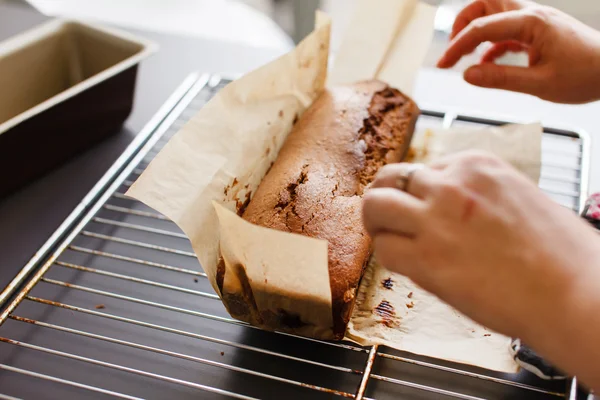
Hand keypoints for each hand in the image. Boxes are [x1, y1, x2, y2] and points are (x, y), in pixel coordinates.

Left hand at [362, 151, 599, 388]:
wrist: (576, 293)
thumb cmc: (561, 254)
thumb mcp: (519, 197)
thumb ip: (477, 194)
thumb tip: (448, 207)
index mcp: (477, 164)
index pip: (424, 168)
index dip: (417, 191)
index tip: (422, 209)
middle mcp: (451, 184)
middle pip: (390, 177)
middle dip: (384, 196)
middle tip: (386, 216)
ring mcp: (435, 220)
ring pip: (375, 207)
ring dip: (376, 222)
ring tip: (386, 236)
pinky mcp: (426, 260)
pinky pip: (384, 250)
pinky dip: (388, 256)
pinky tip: (406, 266)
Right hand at [437, 0, 599, 103]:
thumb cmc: (586, 76)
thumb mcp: (541, 84)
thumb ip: (501, 79)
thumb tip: (467, 75)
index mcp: (531, 23)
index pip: (482, 27)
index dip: (457, 46)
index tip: (442, 65)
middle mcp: (531, 15)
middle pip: (486, 3)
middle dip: (463, 23)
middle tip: (452, 50)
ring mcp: (535, 21)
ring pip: (495, 13)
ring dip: (476, 30)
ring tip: (464, 56)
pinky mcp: (539, 31)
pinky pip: (507, 30)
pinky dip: (491, 43)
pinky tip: (486, 63)